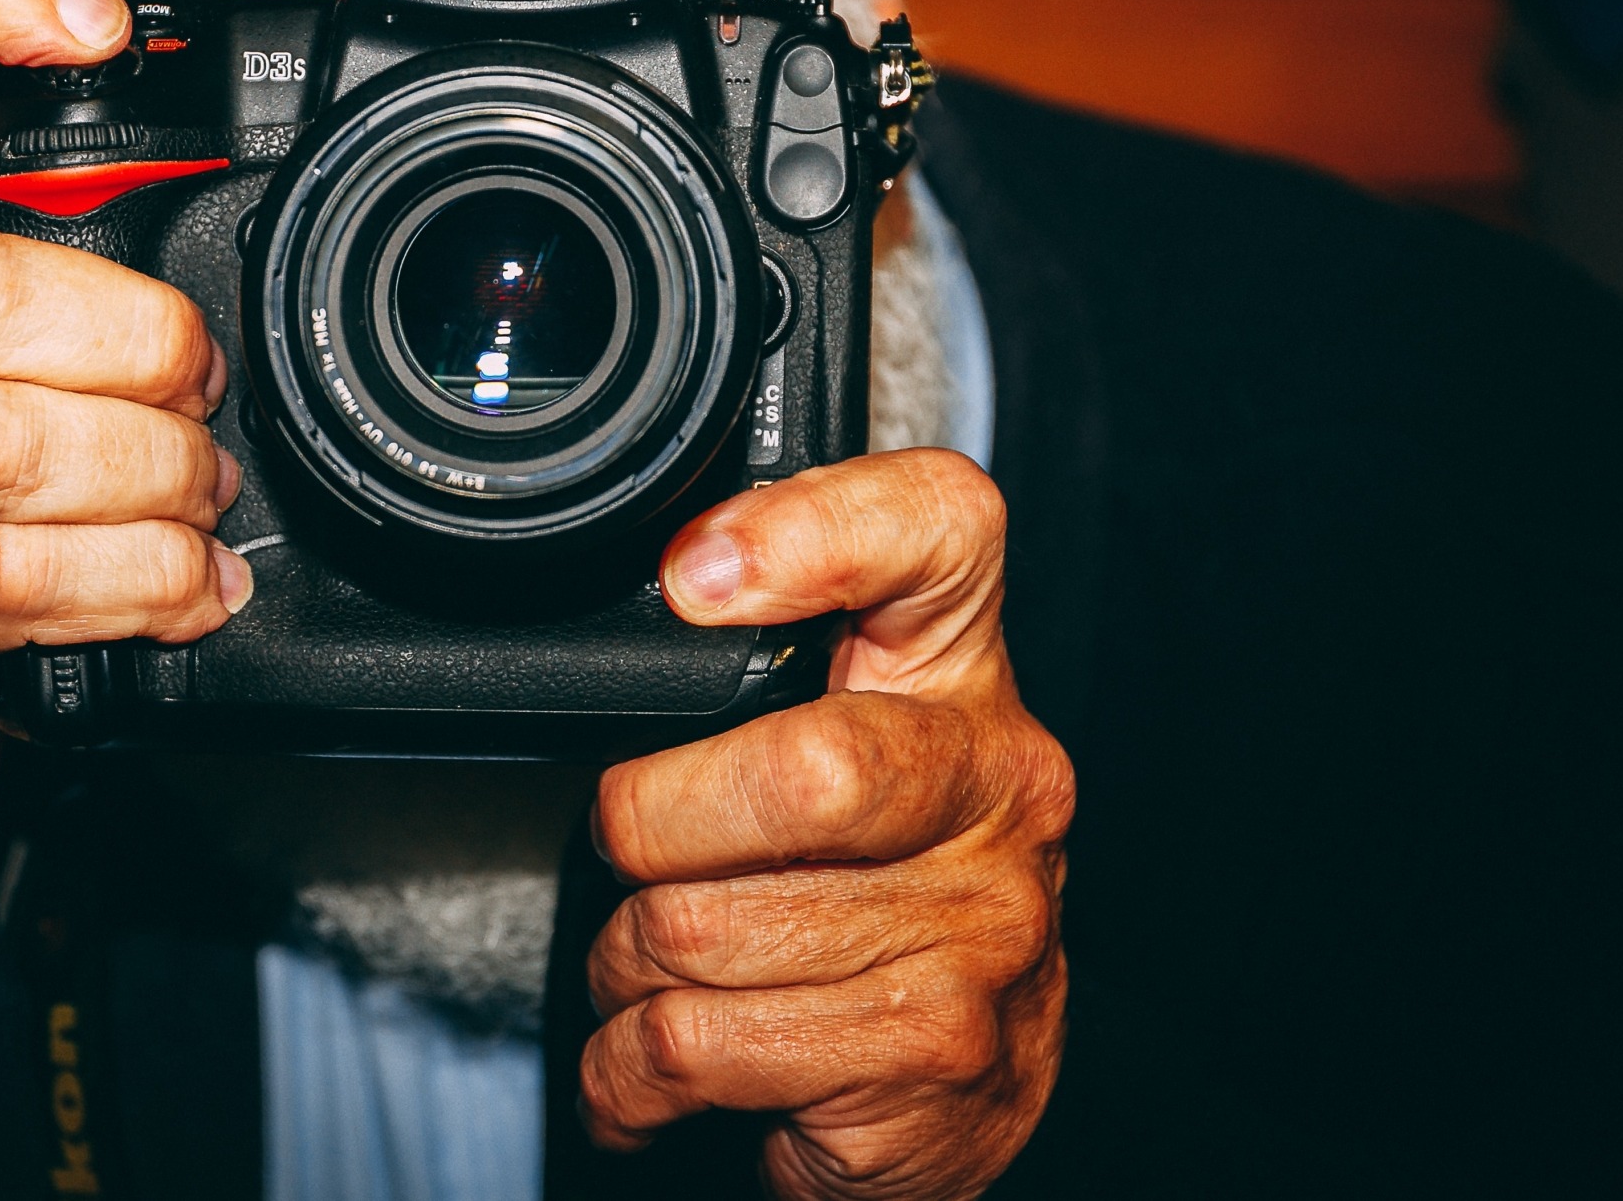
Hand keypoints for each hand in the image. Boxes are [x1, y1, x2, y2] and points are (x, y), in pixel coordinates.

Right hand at [0, 0, 248, 1160]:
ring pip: (4, 446)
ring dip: (152, 477)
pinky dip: (142, 584)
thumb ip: (30, 277)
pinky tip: (187, 586)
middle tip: (197, 385)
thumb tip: (214, 249)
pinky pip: (17, 579)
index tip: (98, 30)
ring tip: (197, 496)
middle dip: (135, 340)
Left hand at [583, 452, 1072, 1199]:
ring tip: (651, 971)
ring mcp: (984, 930)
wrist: (963, 1091)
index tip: (699, 576)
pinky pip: (698, 1045)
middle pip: (801, 771)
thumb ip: (761, 668)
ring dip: (622, 966)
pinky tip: (651, 1068)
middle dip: (652, 824)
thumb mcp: (842, 742)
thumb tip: (658, 596)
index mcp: (960, 675)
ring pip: (702, 928)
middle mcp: (999, 788)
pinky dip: (625, 1070)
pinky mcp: (935, 1061)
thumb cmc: (870, 885)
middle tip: (629, 849)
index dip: (818, 530)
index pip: (943, 531)